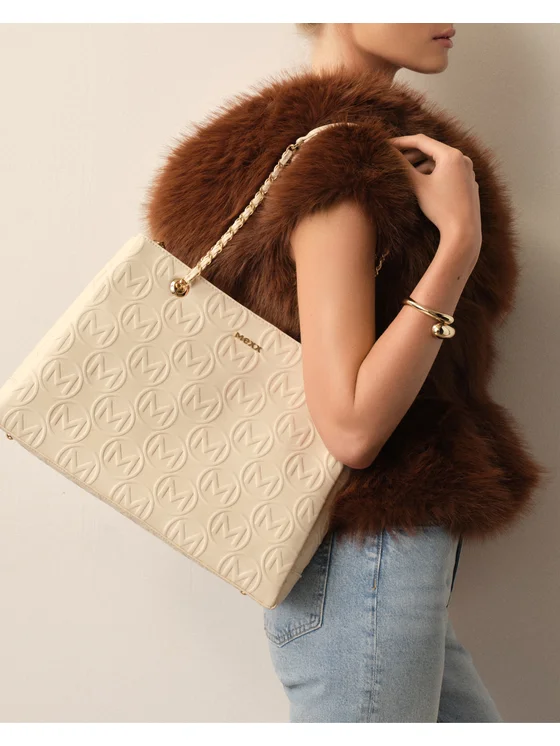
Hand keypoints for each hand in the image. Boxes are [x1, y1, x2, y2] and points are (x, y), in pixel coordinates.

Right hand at [388, 133, 481, 256]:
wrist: (463, 232)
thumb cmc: (441, 208)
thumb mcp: (418, 186)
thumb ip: (403, 167)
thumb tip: (388, 152)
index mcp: (451, 155)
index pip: (422, 141)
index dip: (402, 142)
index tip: (387, 144)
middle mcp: (463, 159)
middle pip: (432, 150)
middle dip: (411, 154)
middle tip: (393, 158)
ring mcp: (468, 172)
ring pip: (440, 162)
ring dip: (422, 165)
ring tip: (405, 172)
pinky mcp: (469, 184)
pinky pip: (449, 173)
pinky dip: (434, 174)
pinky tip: (423, 183)